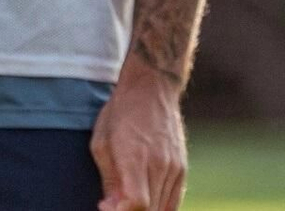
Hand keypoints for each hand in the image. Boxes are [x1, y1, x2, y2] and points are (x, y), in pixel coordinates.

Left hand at [90, 57, 186, 210]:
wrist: (152, 85)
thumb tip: (111, 207)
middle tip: (115, 203)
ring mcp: (175, 167)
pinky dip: (159, 208)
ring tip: (127, 198)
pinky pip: (174, 201)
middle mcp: (160, 164)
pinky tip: (144, 199)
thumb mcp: (102, 142)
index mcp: (136, 157)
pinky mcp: (182, 167)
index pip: (138, 204)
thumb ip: (108, 179)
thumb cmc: (121, 112)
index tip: (106, 206)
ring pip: (162, 209)